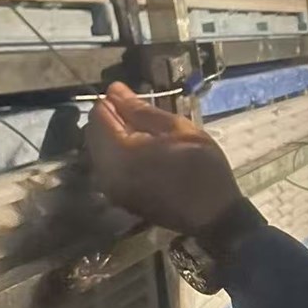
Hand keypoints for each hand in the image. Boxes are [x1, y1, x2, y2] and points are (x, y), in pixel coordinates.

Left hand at [86, 82, 242, 235]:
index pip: (98, 114)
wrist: (213, 216)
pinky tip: (144, 156)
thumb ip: (141, 110)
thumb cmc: (202, 168)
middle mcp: (106, 172)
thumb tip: (114, 91)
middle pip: (93, 133)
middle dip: (113, 120)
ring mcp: (110, 188)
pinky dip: (120, 157)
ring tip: (147, 138)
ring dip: (116, 139)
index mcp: (120, 152)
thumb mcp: (178, 130)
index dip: (114, 102)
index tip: (137, 100)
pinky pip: (108, 168)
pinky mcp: (118, 198)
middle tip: (146, 120)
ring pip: (100, 151)